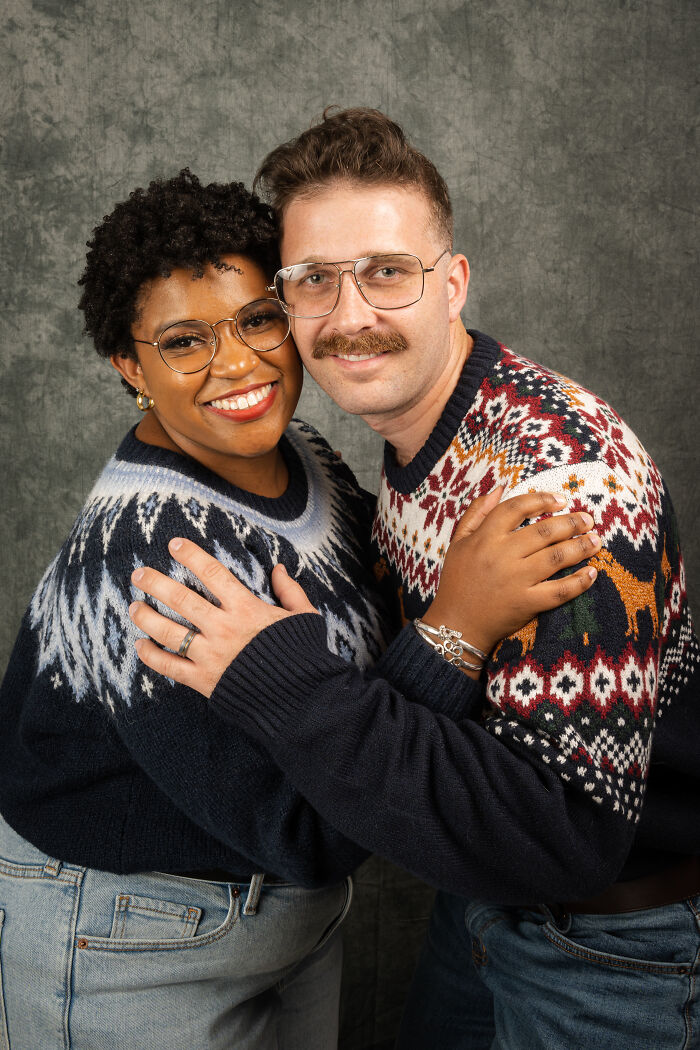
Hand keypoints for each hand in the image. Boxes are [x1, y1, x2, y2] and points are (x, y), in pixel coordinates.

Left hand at [129, 538, 317, 696]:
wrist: (300, 700)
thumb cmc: (303, 656)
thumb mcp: (305, 617)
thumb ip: (290, 591)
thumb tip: (278, 568)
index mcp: (246, 608)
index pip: (213, 573)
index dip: (191, 555)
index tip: (173, 545)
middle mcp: (223, 628)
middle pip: (181, 598)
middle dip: (156, 583)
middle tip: (138, 574)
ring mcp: (211, 655)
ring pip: (168, 631)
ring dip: (146, 616)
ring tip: (133, 606)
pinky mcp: (204, 681)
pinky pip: (169, 666)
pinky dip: (150, 656)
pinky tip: (140, 645)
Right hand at [423, 489, 598, 659]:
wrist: (456, 624)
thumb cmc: (457, 581)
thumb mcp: (459, 542)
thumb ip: (477, 512)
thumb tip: (499, 488)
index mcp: (485, 537)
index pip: (516, 508)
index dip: (542, 499)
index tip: (561, 500)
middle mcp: (502, 555)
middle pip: (545, 531)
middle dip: (572, 522)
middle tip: (588, 520)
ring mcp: (516, 580)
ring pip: (557, 557)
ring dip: (581, 547)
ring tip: (596, 541)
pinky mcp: (527, 603)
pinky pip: (559, 591)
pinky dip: (579, 582)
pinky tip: (592, 573)